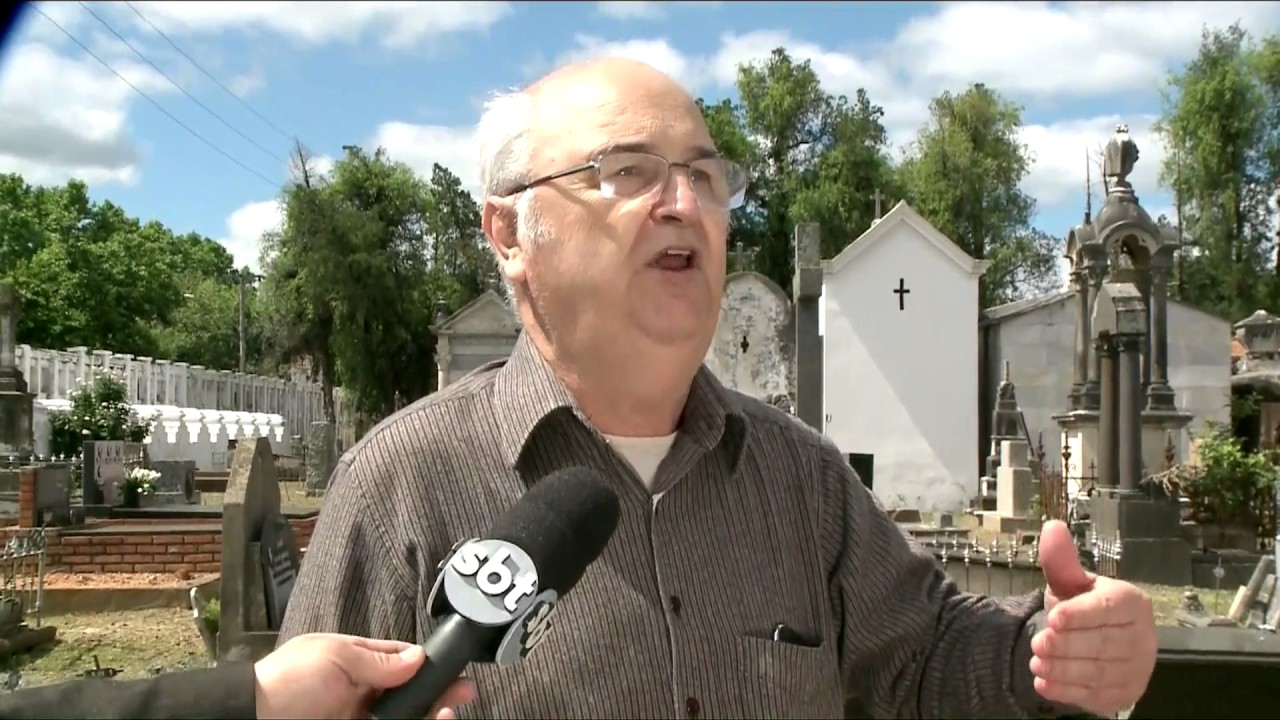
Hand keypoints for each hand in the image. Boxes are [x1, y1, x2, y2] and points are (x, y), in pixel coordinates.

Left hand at [254, 633, 477, 718]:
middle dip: (439, 691)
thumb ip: (378, 660)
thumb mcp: (334, 657)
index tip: (451, 666)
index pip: (399, 661)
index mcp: (354, 664)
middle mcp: (361, 694)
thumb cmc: (287, 682)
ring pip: (407, 716)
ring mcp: (360, 718)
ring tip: (448, 710)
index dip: (426, 664)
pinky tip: (432, 719)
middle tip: (464, 692)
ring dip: (432, 712)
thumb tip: (417, 657)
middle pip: (410, 693)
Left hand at [1028, 520, 1156, 716]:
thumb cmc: (1083, 606)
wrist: (1095, 640)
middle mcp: (1142, 636)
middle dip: (1067, 645)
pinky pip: (1097, 696)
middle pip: (1104, 644)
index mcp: (1132, 602)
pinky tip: (1044, 684)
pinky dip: (1068, 691)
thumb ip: (1061, 560)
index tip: (1054, 618)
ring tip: (1036, 663)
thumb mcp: (1071, 583)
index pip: (1110, 609)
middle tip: (1038, 642)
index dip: (1082, 614)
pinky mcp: (1125, 694)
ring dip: (1064, 670)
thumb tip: (1052, 527)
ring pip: (1100, 672)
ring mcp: (1137, 668)